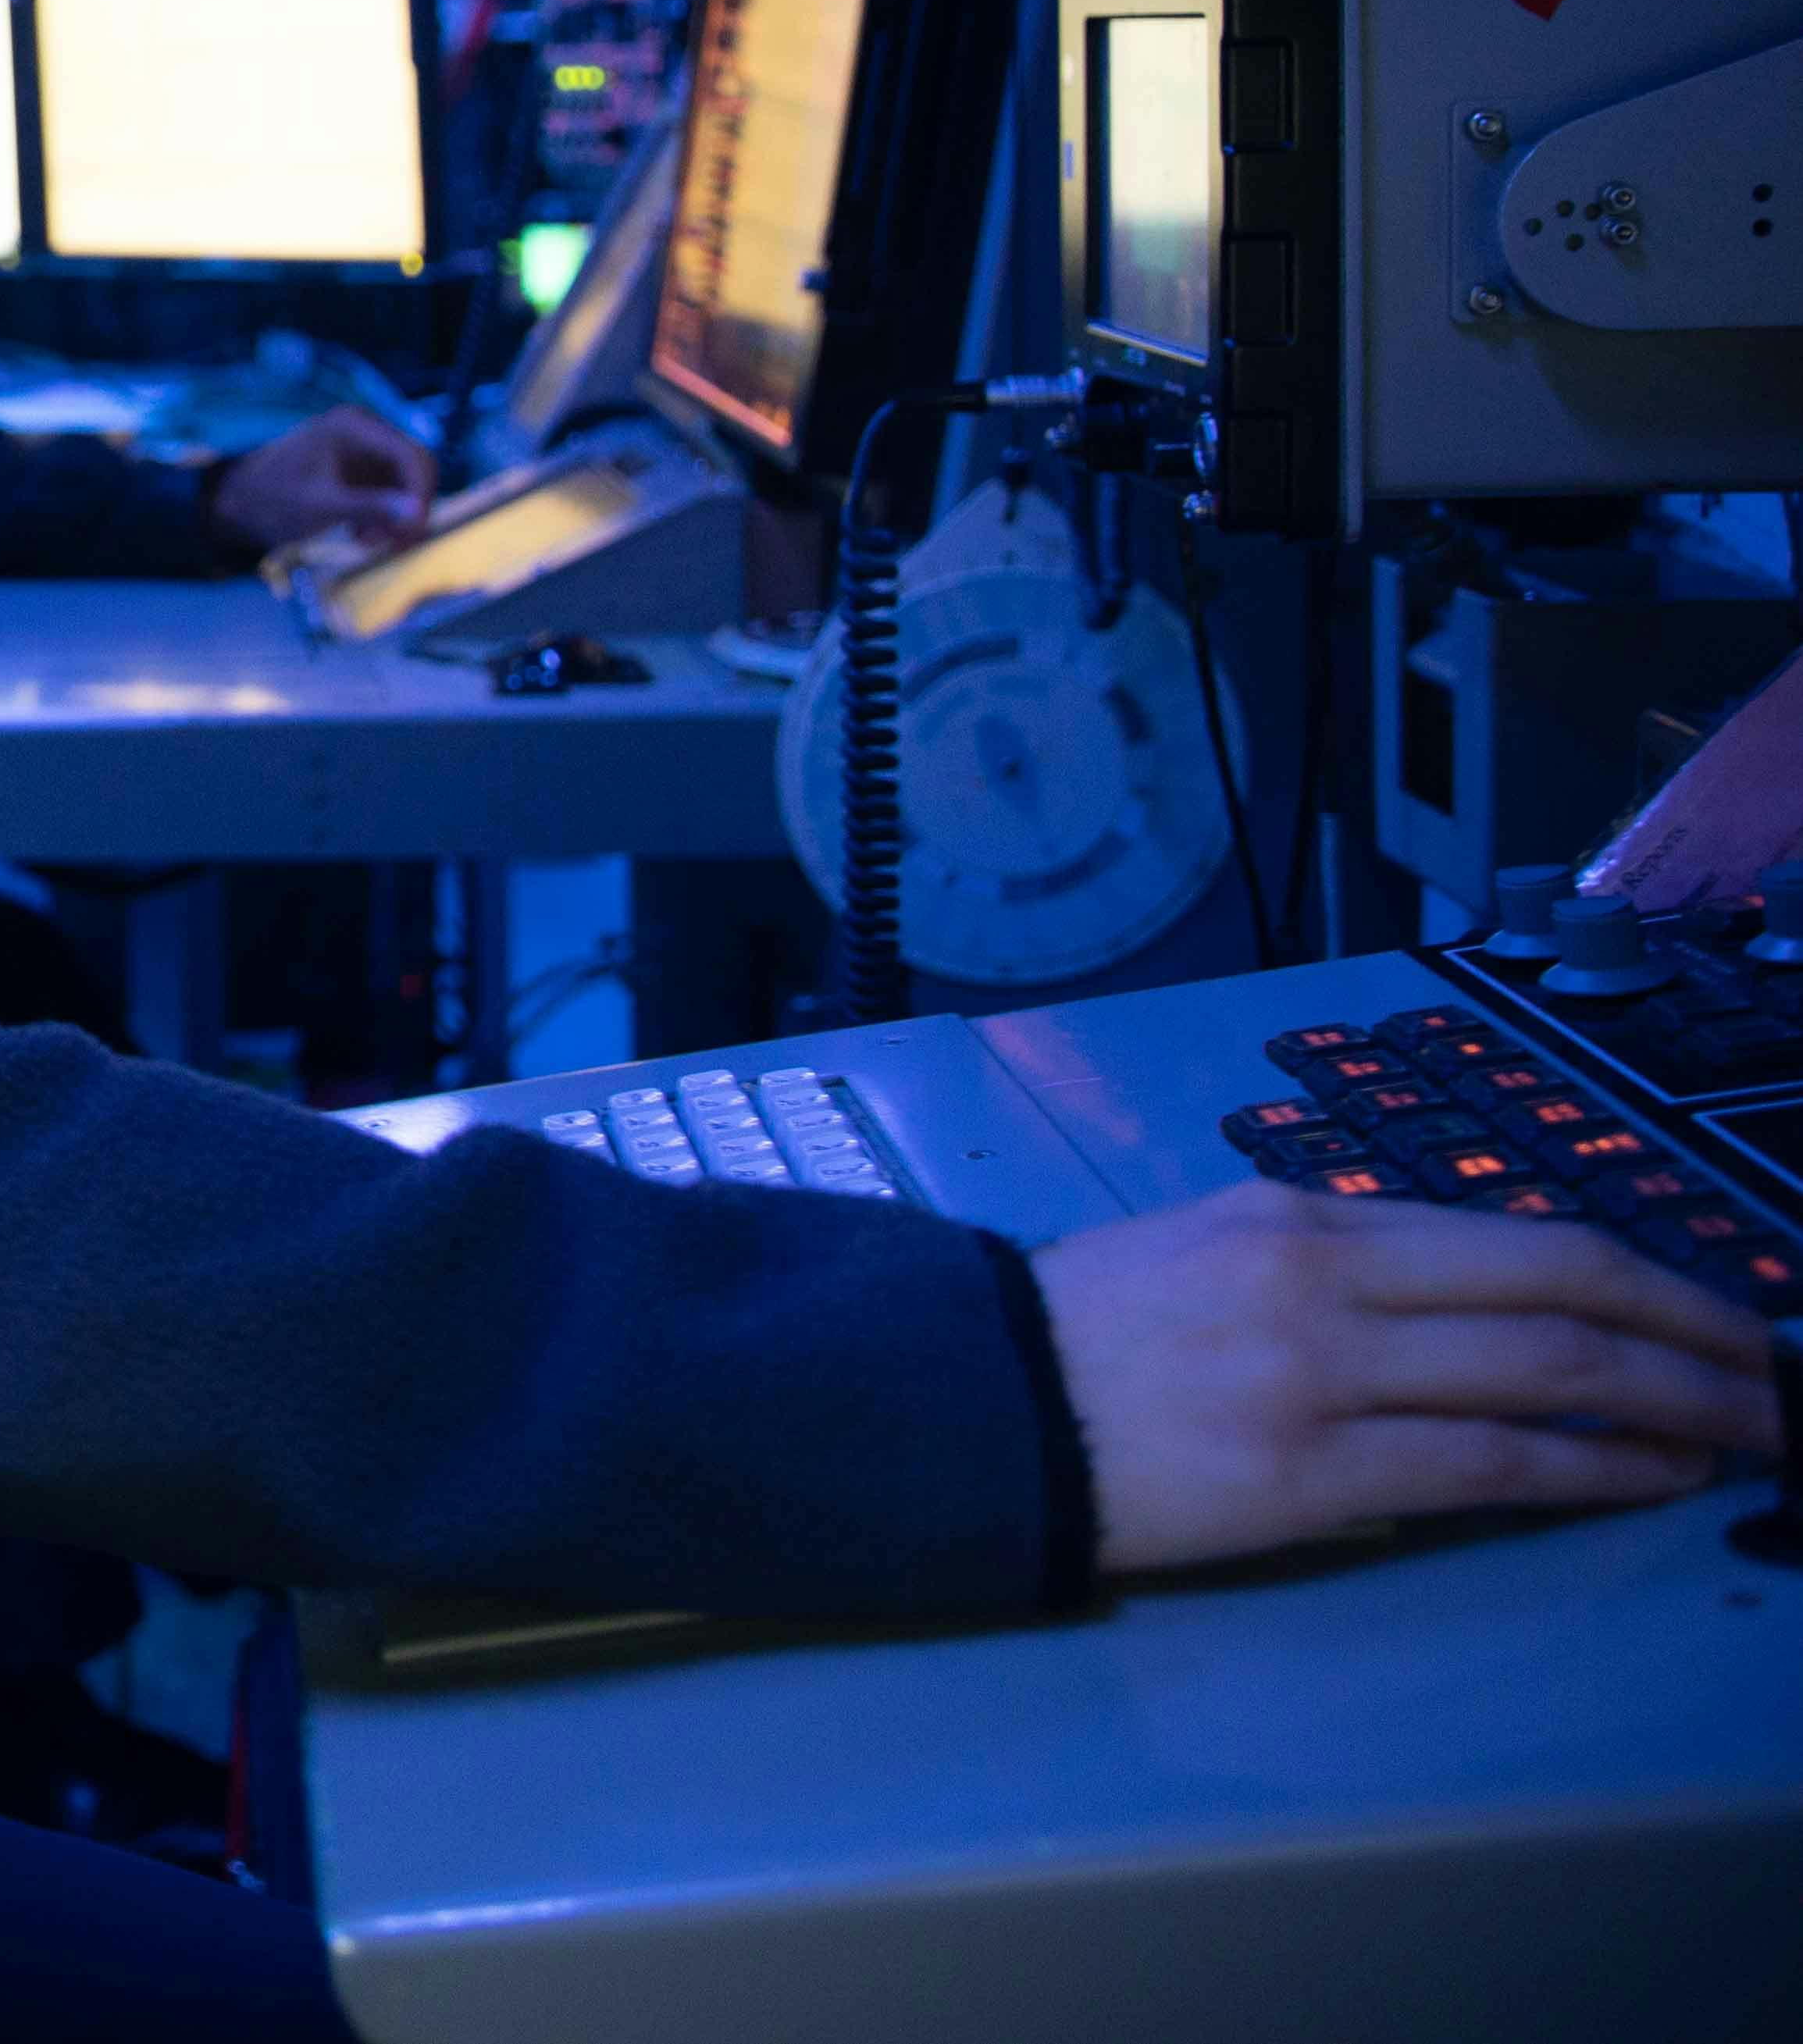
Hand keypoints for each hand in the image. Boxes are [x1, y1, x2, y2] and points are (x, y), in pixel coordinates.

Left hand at [210, 406, 434, 554]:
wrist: (241, 501)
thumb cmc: (273, 498)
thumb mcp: (322, 506)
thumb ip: (370, 507)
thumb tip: (417, 514)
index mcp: (355, 426)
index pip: (411, 456)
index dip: (421, 494)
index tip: (414, 531)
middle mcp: (366, 431)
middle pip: (415, 468)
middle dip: (410, 508)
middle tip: (395, 545)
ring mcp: (364, 450)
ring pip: (405, 484)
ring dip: (396, 517)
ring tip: (366, 542)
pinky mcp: (361, 470)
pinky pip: (390, 493)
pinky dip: (383, 517)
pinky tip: (361, 536)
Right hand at [1033, 1181, 1781, 1574]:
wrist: (968, 1408)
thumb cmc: (1083, 1338)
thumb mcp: (1208, 1252)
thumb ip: (1330, 1264)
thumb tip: (1459, 1309)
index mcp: (1299, 1215)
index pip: (1515, 1234)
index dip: (1642, 1274)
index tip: (1712, 1311)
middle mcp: (1322, 1274)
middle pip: (1559, 1284)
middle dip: (1693, 1331)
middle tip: (1772, 1371)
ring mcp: (1319, 1370)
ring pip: (1545, 1369)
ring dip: (1672, 1402)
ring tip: (1744, 1433)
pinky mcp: (1306, 1469)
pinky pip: (1489, 1464)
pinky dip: (1591, 1467)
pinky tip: (1650, 1476)